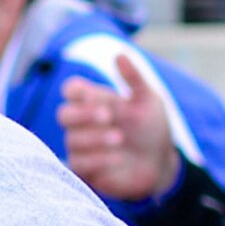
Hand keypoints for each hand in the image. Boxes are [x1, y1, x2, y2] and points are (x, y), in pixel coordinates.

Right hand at [56, 55, 178, 200]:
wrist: (160, 164)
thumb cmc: (151, 129)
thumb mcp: (149, 101)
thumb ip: (134, 79)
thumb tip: (119, 55)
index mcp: (95, 102)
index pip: (71, 91)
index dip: (76, 91)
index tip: (92, 94)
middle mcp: (83, 124)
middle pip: (64, 114)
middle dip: (84, 114)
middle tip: (108, 116)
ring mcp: (81, 147)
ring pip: (73, 139)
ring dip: (96, 138)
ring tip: (120, 138)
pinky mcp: (84, 170)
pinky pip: (80, 163)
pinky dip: (99, 159)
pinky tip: (119, 158)